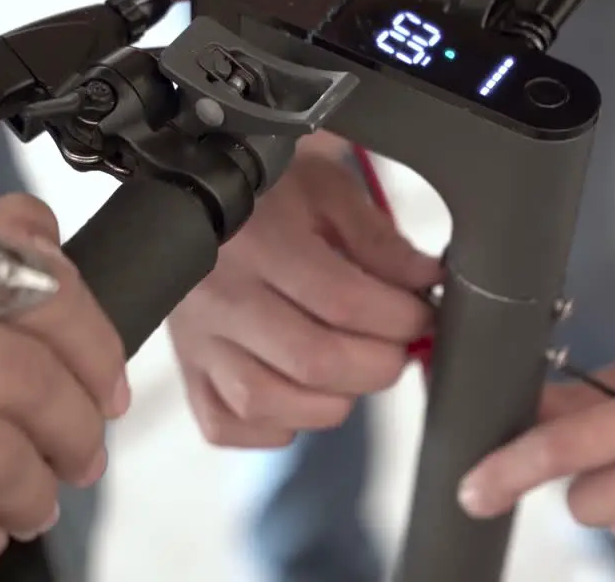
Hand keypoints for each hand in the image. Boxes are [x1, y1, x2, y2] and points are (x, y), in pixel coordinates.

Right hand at [169, 147, 442, 447]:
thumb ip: (381, 239)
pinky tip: (303, 393)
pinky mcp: (187, 369)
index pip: (343, 302)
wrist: (200, 194)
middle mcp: (220, 296)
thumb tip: (428, 284)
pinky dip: (276, 424)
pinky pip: (225, 425)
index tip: (424, 315)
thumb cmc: (272, 194)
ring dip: (334, 400)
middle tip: (399, 344)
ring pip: (268, 403)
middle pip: (313, 362)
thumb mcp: (330, 190)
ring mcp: (197, 340)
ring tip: (355, 369)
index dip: (400, 318)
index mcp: (258, 242)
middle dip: (379, 364)